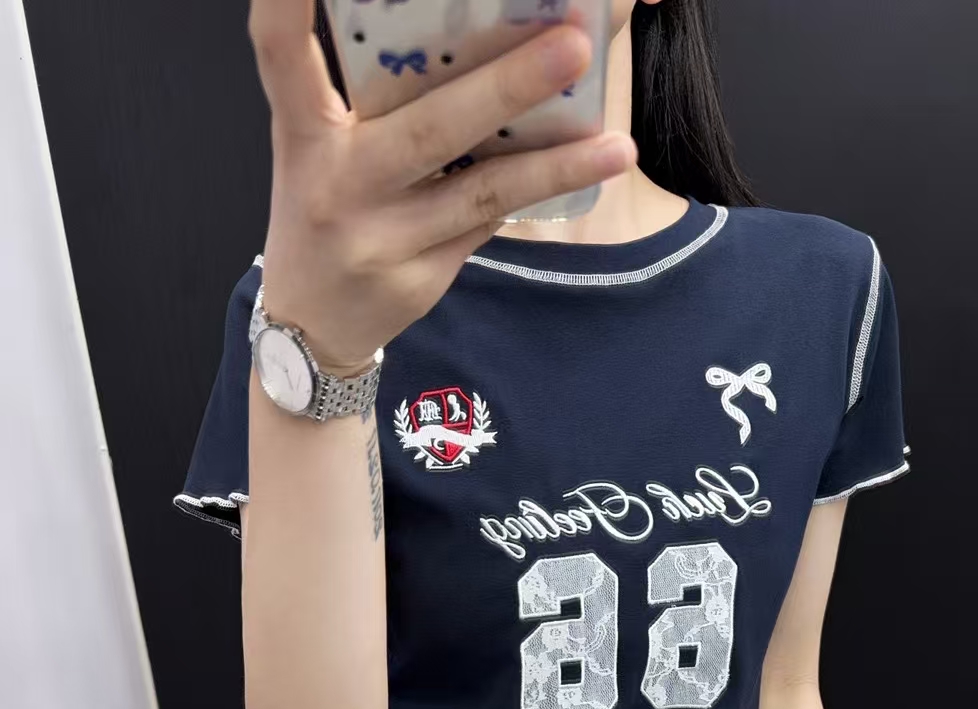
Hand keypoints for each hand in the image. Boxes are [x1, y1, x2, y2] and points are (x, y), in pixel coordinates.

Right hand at [248, 0, 636, 369]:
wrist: (308, 328)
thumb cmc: (324, 209)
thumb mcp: (319, 146)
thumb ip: (374, 98)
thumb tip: (470, 34)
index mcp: (303, 132)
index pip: (281, 51)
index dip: (287, 3)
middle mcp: (337, 184)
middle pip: (429, 129)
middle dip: (506, 87)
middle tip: (572, 45)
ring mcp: (381, 240)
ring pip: (481, 193)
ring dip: (554, 166)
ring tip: (617, 144)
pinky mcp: (419, 279)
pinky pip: (488, 223)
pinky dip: (536, 190)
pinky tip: (588, 168)